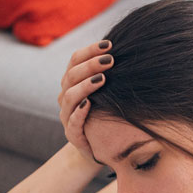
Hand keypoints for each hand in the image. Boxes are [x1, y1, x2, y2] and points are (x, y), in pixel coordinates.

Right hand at [56, 40, 112, 161]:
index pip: (75, 60)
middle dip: (90, 65)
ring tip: (102, 79)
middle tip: (110, 60)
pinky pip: (72, 122)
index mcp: (71, 82)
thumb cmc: (104, 114)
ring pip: (69, 96)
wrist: (96, 147)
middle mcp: (65, 96)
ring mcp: (67, 116)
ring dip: (85, 86)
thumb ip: (108, 73)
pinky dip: (79, 112)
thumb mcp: (106, 92)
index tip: (110, 45)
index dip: (90, 50)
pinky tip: (89, 104)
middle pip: (71, 75)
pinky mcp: (72, 135)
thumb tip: (127, 49)